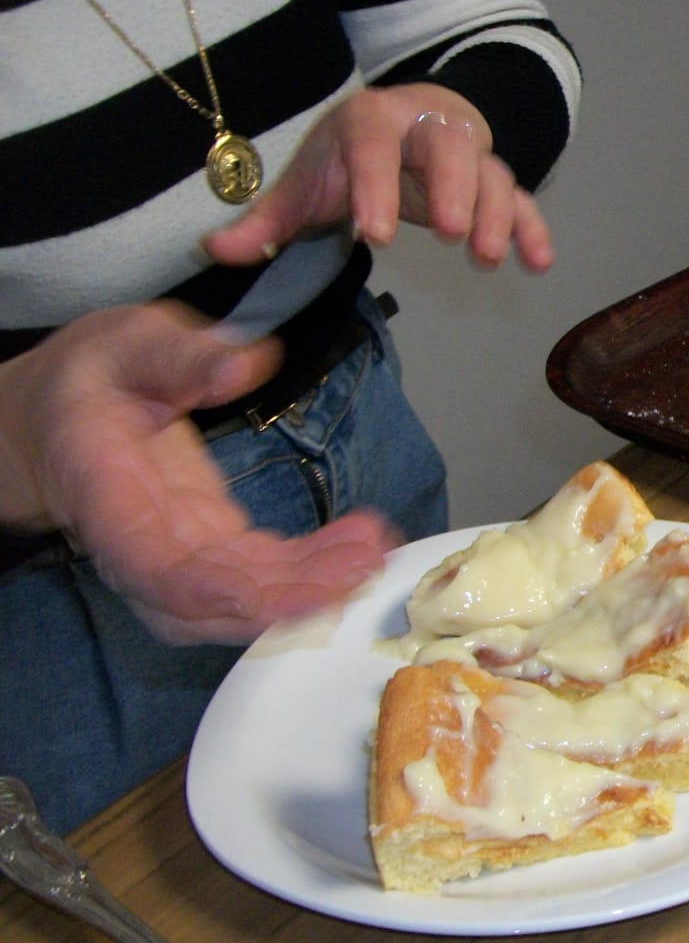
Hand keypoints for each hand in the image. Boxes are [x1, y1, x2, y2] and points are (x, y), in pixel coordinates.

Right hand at [0, 302, 396, 643]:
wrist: (62, 414)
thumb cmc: (93, 379)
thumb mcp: (129, 342)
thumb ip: (181, 355)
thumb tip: (241, 366)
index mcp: (104, 494)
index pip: (153, 568)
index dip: (219, 593)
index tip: (285, 593)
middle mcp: (135, 543)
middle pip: (206, 600)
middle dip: (287, 596)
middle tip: (360, 566)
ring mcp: (174, 553)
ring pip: (238, 596)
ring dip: (310, 587)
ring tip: (371, 552)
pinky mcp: (208, 546)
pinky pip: (260, 575)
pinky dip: (312, 568)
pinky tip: (358, 544)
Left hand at [202, 83, 554, 272]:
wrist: (407, 119)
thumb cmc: (350, 156)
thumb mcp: (307, 180)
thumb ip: (266, 218)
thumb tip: (216, 251)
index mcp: (372, 121)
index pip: (374, 147)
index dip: (376, 187)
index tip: (375, 234)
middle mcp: (427, 127)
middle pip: (450, 146)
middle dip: (454, 188)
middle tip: (450, 235)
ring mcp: (469, 151)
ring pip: (491, 171)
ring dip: (494, 213)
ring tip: (485, 257)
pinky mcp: (495, 178)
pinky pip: (520, 199)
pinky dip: (532, 228)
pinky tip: (538, 263)